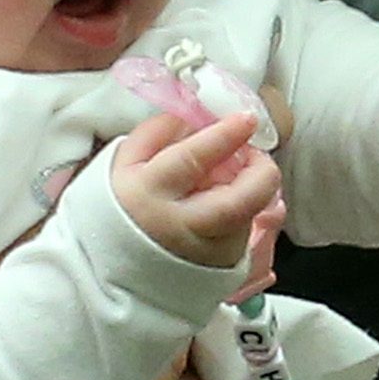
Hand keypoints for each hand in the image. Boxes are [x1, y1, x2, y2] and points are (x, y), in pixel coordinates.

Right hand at [111, 108, 282, 275]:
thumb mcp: (125, 163)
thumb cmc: (122, 208)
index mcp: (149, 194)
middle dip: (261, 173)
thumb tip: (194, 112)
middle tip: (258, 155)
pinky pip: (245, 235)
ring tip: (231, 179)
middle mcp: (180, 227)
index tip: (246, 118)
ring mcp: (204, 252)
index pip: (194, 159)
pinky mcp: (221, 267)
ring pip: (246, 218)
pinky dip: (244, 213)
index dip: (225, 135)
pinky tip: (224, 206)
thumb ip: (157, 132)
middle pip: (236, 203)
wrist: (117, 267)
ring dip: (251, 191)